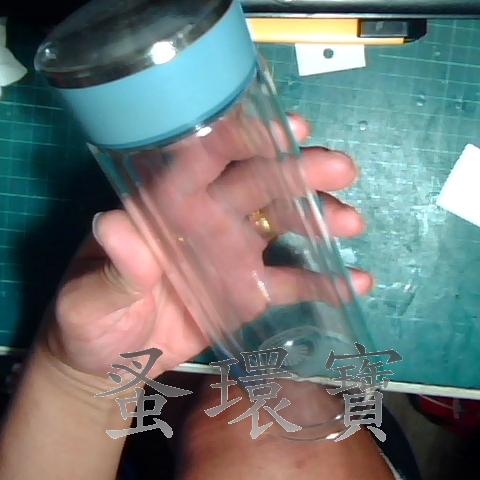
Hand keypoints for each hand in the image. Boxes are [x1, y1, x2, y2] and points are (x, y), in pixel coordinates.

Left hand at [45, 114, 371, 378]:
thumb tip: (112, 225)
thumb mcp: (90, 298)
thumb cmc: (91, 319)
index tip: (284, 130)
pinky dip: (324, 280)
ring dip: (319, 217)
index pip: (204, 159)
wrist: (111, 361)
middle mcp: (207, 218)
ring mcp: (234, 252)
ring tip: (350, 222)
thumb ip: (113, 268)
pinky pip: (291, 280)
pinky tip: (356, 280)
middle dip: (297, 172)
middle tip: (340, 168)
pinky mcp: (251, 289)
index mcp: (166, 206)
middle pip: (256, 184)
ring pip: (283, 223)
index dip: (241, 138)